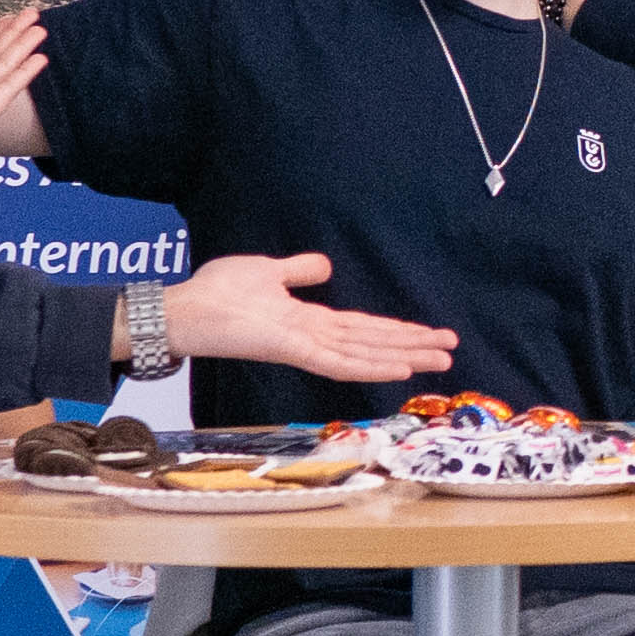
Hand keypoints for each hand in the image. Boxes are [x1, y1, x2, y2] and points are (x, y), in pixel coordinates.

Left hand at [159, 250, 458, 388]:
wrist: (183, 310)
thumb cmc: (215, 293)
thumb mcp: (266, 272)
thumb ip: (298, 272)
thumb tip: (326, 267)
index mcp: (309, 321)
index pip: (363, 328)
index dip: (397, 331)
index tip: (429, 333)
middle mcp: (313, 337)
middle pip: (373, 343)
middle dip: (413, 346)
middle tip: (451, 350)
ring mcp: (305, 347)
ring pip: (366, 354)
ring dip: (404, 356)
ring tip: (441, 359)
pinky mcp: (294, 350)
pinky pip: (339, 363)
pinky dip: (371, 366)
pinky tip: (400, 368)